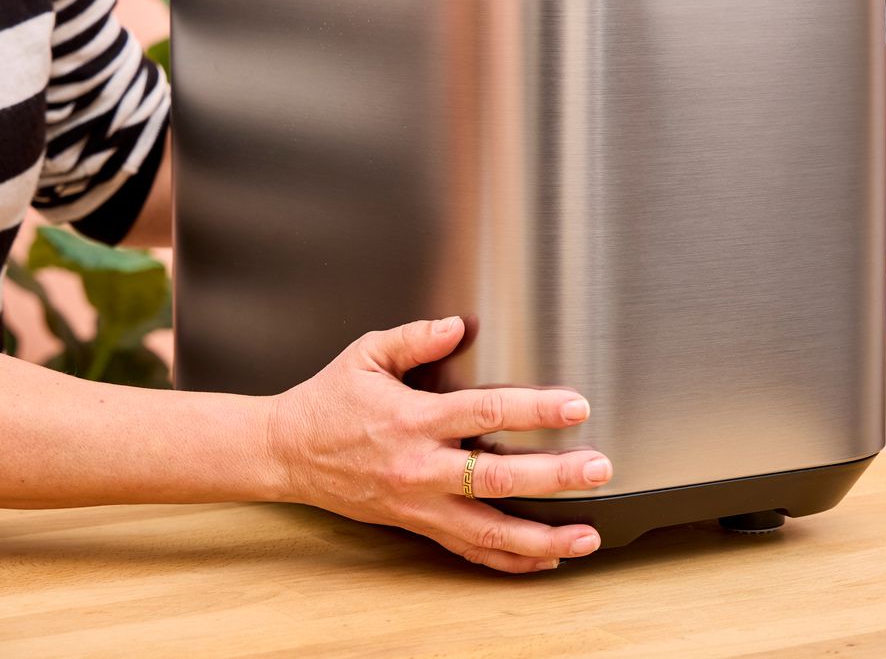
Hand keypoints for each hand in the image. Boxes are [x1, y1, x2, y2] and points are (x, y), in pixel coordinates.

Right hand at [266, 316, 612, 572]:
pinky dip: (508, 559)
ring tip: (585, 536)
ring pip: (489, 530)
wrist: (287, 453)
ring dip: (542, 536)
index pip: (485, 413)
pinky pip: (468, 550)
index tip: (574, 406)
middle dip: (555, 477)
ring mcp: (419, 504)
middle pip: (498, 479)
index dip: (535, 410)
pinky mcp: (416, 524)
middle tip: (598, 470)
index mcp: (412, 420)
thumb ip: (416, 337)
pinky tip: (543, 558)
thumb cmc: (328, 403)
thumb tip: (457, 326)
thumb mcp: (367, 354)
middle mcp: (420, 468)